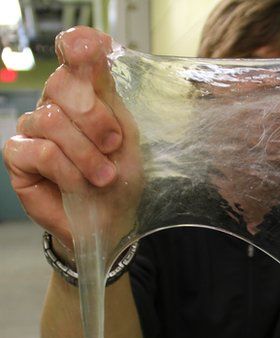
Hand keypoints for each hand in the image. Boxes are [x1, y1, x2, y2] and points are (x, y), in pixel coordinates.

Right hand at [2, 26, 142, 253]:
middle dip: (95, 119)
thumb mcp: (127, 133)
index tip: (94, 47)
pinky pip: (41, 151)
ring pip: (52, 121)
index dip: (79, 46)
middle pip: (61, 84)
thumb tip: (94, 42)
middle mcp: (55, 104)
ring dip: (86, 154)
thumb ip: (108, 93)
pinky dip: (69, 171)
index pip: (73, 52)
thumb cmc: (121, 174)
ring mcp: (33, 128)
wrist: (111, 217)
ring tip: (104, 176)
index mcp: (85, 91)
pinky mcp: (18, 156)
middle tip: (115, 146)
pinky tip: (80, 185)